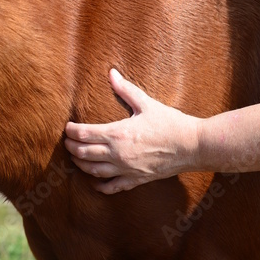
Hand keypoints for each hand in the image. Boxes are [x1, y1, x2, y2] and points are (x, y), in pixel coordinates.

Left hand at [65, 69, 199, 193]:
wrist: (192, 146)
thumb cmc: (170, 123)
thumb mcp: (147, 103)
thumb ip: (126, 89)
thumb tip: (111, 73)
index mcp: (118, 134)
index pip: (84, 134)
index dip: (72, 131)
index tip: (68, 127)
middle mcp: (118, 154)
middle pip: (83, 153)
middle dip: (71, 147)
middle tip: (68, 142)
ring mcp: (126, 169)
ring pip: (93, 171)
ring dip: (80, 164)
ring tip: (76, 158)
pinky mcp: (135, 180)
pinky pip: (111, 187)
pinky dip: (99, 185)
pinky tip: (94, 181)